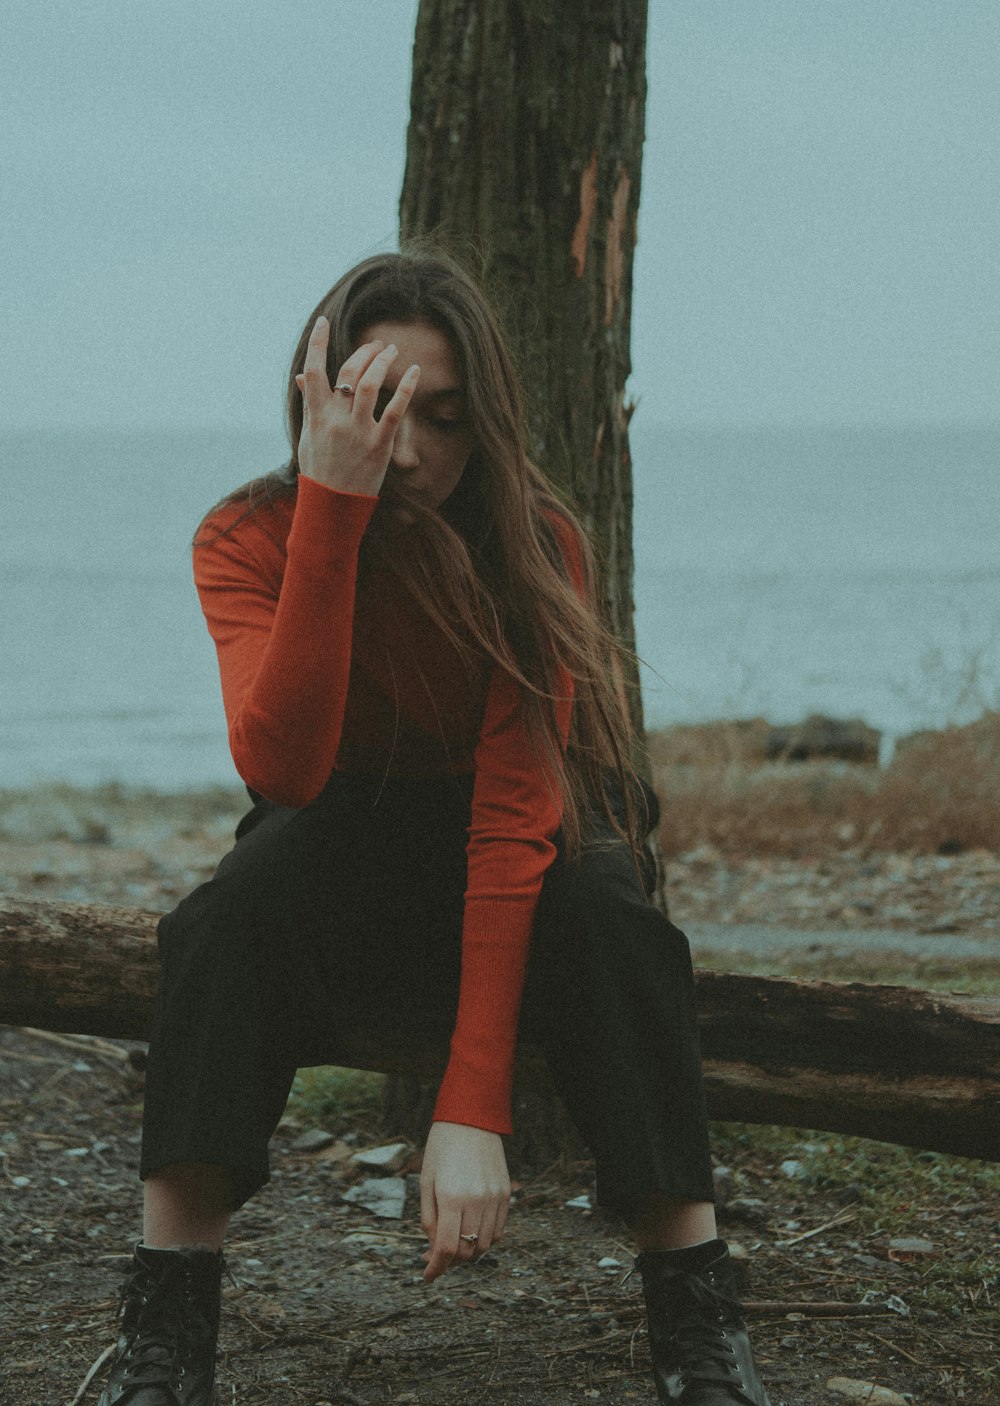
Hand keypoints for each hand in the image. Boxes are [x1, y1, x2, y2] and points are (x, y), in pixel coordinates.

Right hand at [295, 316, 419, 495]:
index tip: (322, 321)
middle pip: (349, 373)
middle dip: (364, 352)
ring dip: (383, 362)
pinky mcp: (380, 445)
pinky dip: (406, 388)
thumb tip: (303, 377)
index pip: (313, 370)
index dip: (317, 342)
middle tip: (377, 344)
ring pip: (372, 384)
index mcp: (316, 415)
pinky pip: (395, 411)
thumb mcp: (308, 436)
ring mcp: (358, 432)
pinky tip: (414, 371)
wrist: (332, 507)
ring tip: (392, 351)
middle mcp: (336, 420)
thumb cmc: (319, 471)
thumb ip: (309, 404)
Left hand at [419, 1121, 510, 1283]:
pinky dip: (485, 1239)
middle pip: (466, 1251)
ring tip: (454, 1241)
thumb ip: (429, 1219)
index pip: (446, 1248)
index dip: (436, 1268)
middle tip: (436, 1255)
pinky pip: (499, 1231)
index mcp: (451, 1197)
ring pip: (485, 1245)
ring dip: (468, 1251)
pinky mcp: (506, 1193)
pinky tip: (471, 1230)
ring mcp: (494, 1197)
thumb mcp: (426, 1182)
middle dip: (449, 1261)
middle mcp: (476, 1200)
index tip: (427, 1277)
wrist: (471, 1119)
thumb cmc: (442, 1149)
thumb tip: (432, 1251)